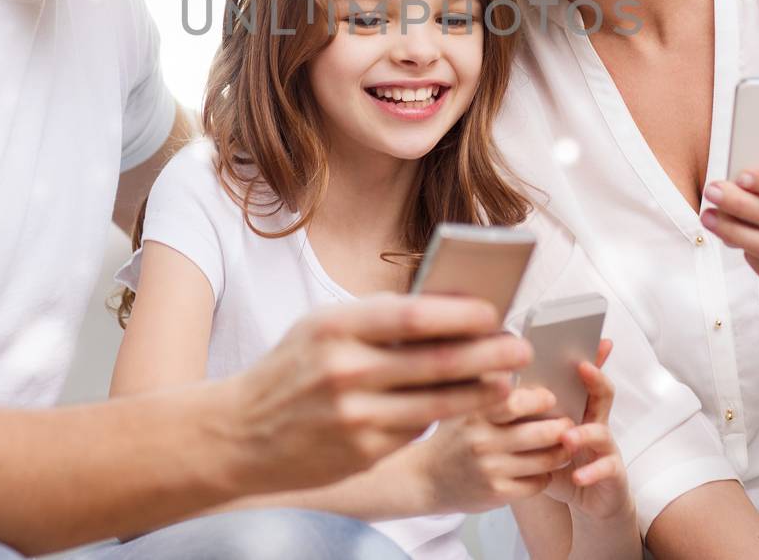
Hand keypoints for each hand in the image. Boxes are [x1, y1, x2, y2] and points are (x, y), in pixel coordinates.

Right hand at [226, 293, 531, 490]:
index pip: (415, 315)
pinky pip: (417, 431)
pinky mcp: (363, 452)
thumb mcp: (321, 328)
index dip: (462, 313)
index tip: (493, 311)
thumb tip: (443, 305)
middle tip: (519, 346)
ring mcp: (356, 416)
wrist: (239, 434)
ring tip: (507, 381)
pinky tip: (464, 406)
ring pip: (438, 403)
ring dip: (481, 392)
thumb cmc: (289, 371)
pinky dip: (444, 416)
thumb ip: (376, 317)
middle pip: (438, 361)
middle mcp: (346, 371)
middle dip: (489, 353)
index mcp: (336, 327)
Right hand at [417, 384, 575, 513]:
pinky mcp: (496, 493)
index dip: (541, 399)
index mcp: (474, 413)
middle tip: (568, 424)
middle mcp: (481, 440)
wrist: (424, 479)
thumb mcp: (461, 406)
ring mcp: (489, 469)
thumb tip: (516, 354)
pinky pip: (538, 483)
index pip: (517, 401)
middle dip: (562, 427)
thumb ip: (487, 386)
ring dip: (561, 452)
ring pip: (545, 460)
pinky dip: (546, 474)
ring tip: (563, 445)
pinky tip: (542, 467)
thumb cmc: (451, 437)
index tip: (549, 398)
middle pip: (541, 432)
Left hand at [543, 340, 633, 523]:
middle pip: (602, 393)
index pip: (583, 377)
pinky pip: (606, 469)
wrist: (587, 500)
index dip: (586, 356)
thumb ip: (528, 414)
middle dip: (595, 378)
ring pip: (601, 431)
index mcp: (578, 409)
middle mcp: (595, 422)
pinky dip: (591, 472)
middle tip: (582, 367)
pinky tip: (577, 476)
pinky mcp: (612, 473)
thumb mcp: (541, 436)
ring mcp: (606, 447)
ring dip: (584, 432)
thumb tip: (495, 386)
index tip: (581, 336)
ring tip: (567, 436)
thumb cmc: (560, 463)